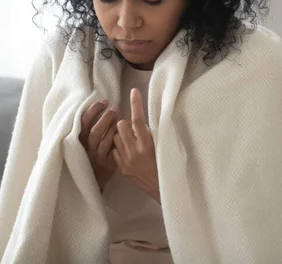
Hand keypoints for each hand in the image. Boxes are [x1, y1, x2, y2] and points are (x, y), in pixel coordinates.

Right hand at [80, 99, 118, 190]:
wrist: (94, 181)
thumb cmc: (93, 156)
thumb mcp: (89, 142)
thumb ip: (95, 128)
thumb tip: (105, 108)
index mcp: (80, 140)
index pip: (83, 122)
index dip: (93, 110)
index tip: (104, 101)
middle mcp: (87, 148)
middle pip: (94, 131)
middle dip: (104, 117)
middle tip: (114, 107)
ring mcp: (96, 157)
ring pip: (103, 140)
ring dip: (112, 127)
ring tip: (120, 118)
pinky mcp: (107, 165)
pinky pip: (113, 151)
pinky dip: (117, 140)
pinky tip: (124, 133)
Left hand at [112, 88, 159, 202]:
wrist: (163, 190)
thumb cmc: (167, 167)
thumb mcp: (163, 147)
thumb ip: (151, 134)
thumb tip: (142, 120)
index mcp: (147, 145)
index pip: (138, 120)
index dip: (136, 104)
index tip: (133, 91)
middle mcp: (134, 152)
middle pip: (121, 125)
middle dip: (126, 123)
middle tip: (134, 128)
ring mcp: (125, 161)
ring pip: (115, 136)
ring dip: (121, 134)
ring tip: (131, 139)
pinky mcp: (121, 168)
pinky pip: (114, 150)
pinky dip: (119, 146)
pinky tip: (127, 150)